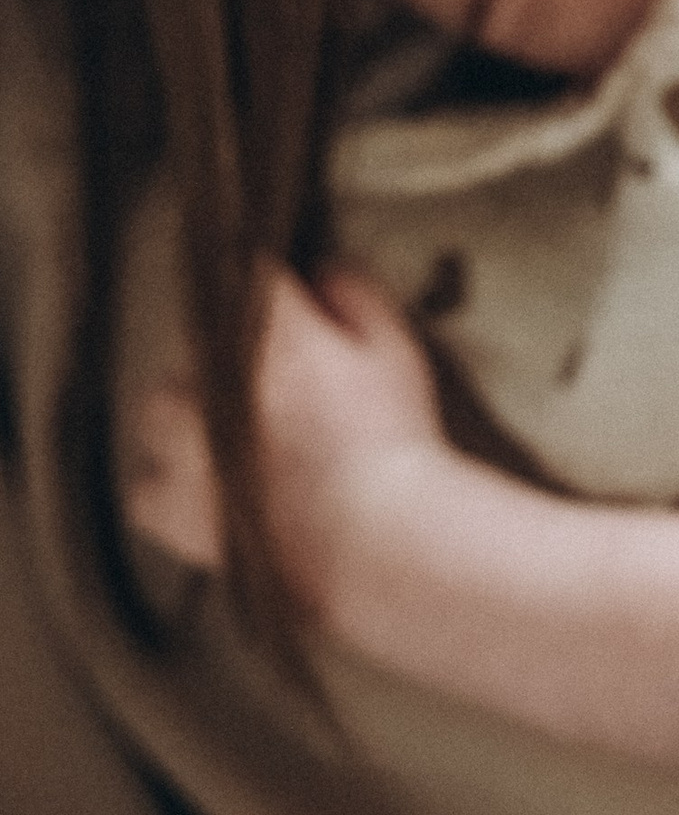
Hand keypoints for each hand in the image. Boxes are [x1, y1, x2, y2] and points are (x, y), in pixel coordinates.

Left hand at [125, 268, 448, 612]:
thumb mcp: (396, 351)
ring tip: (229, 428)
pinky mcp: (177, 511)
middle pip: (200, 342)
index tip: (284, 293)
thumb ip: (357, 298)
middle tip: (273, 376)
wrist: (377, 540)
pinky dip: (166, 482)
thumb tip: (323, 273)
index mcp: (273, 337)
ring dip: (188, 409)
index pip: (247, 274)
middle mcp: (218, 384)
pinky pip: (146, 487)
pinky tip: (200, 484)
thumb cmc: (393, 445)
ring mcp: (189, 449)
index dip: (266, 282)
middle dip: (231, 351)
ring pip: (161, 406)